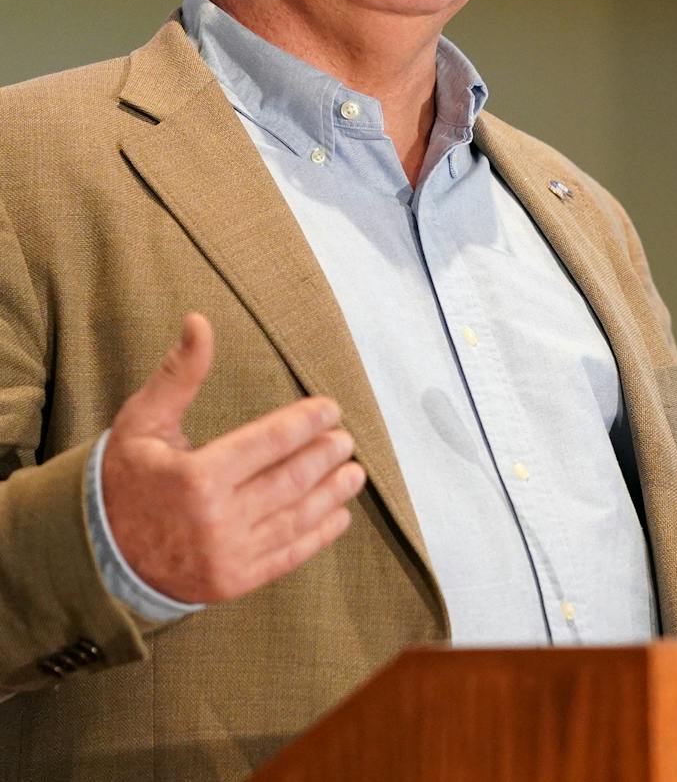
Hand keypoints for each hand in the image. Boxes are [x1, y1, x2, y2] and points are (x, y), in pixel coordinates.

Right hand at [101, 314, 367, 604]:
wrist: (96, 553)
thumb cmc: (126, 478)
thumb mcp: (142, 423)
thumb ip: (179, 374)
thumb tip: (200, 321)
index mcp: (195, 477)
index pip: (269, 443)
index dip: (306, 423)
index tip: (329, 408)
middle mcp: (216, 519)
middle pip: (291, 480)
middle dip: (325, 456)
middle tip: (344, 439)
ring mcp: (227, 555)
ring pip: (297, 517)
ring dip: (333, 493)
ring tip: (353, 472)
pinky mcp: (234, 582)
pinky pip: (290, 554)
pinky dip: (320, 533)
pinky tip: (339, 514)